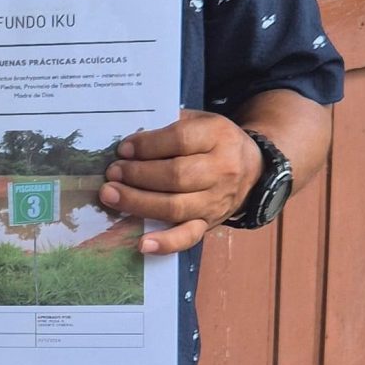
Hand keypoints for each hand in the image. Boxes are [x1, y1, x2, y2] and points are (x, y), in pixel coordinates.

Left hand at [100, 112, 263, 255]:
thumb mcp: (199, 121)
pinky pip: (189, 237)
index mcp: (217, 136)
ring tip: (111, 195)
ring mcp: (217, 201)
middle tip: (113, 173)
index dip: (148, 145)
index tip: (123, 149)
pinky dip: (165, 243)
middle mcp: (222, 170)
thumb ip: (168, 126)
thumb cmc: (213, 141)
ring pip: (176, 206)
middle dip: (137, 175)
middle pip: (175, 176)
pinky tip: (141, 243)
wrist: (253, 168)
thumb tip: (129, 144)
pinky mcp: (210, 223)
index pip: (179, 140)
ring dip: (138, 202)